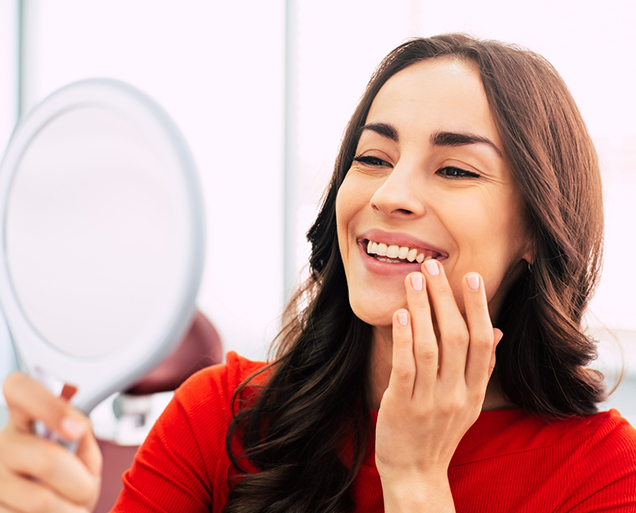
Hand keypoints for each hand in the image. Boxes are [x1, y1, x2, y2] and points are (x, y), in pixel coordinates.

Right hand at [0, 373, 101, 511]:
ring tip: (70, 507)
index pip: (20, 389)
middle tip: (85, 489)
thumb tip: (76, 427)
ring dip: (69, 510)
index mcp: (23, 418)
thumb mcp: (82, 452)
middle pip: (46, 459)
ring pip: (40, 500)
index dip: (49, 406)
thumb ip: (81, 433)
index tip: (76, 429)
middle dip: (79, 481)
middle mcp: (0, 444)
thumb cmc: (70, 481)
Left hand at [375, 259, 501, 511]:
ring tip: (414, 280)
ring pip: (430, 347)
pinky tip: (400, 314)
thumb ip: (480, 367)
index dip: (478, 308)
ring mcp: (430, 402)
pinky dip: (404, 339)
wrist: (416, 473)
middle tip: (434, 266)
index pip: (482, 343)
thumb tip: (495, 330)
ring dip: (423, 310)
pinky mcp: (402, 406)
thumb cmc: (439, 431)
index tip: (470, 277)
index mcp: (474, 391)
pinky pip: (405, 368)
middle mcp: (456, 395)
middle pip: (457, 338)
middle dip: (446, 298)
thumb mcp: (468, 402)